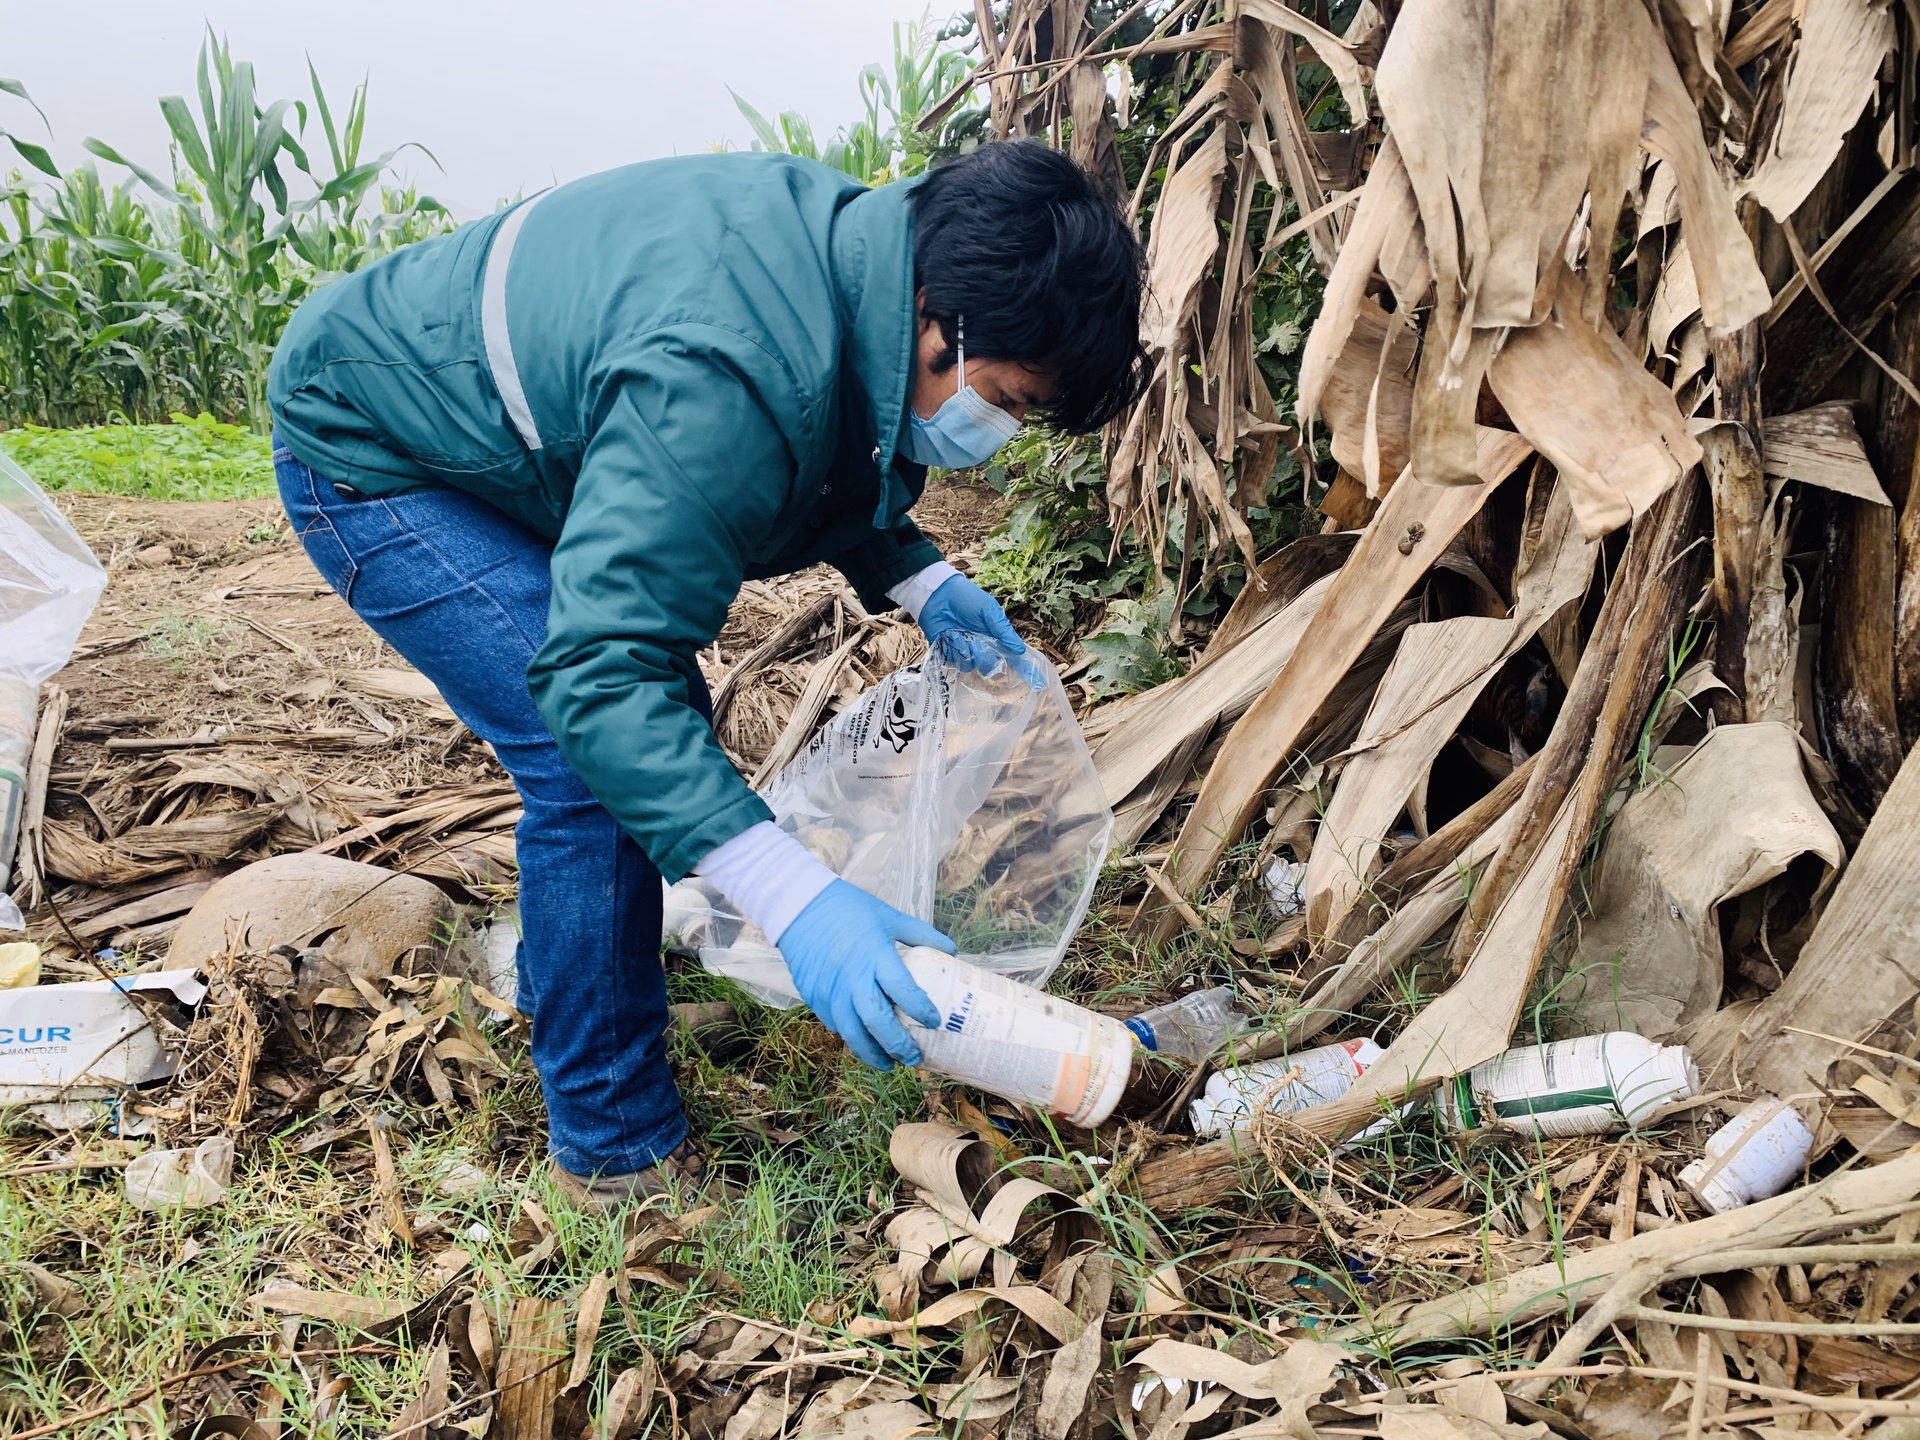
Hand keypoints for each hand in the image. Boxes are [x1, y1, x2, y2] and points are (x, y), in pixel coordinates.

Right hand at [778, 880, 952, 1068]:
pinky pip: (833, 1023)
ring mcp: (829, 989)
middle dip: (898, 1044)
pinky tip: (862, 1041)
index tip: (934, 1022)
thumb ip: (920, 934)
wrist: (800, 905)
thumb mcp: (888, 916)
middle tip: (914, 1058)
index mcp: (875, 954)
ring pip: (851, 1032)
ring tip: (888, 1063)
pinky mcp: (812, 995)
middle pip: (876, 1021)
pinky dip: (850, 1037)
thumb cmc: (849, 908)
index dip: (920, 1009)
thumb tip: (951, 950)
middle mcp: (852, 977)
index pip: (902, 989)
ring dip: (872, 1052)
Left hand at [918, 574, 1043, 685]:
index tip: (1039, 684)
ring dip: (966, 650)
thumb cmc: (967, 599)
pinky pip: (955, 662)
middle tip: (976, 641)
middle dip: (984, 656)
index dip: (1026, 670)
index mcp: (996, 638)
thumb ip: (1003, 631)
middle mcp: (984, 648)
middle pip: (991, 666)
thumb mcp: (989, 611)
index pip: (1014, 658)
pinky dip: (952, 649)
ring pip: (972, 666)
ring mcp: (966, 652)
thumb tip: (1020, 650)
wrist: (938, 595)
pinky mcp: (949, 654)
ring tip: (959, 633)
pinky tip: (949, 636)